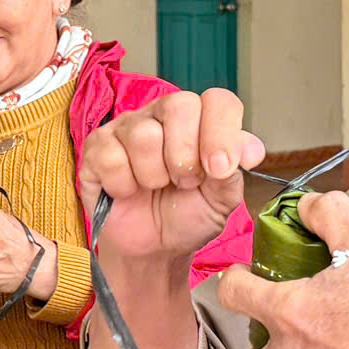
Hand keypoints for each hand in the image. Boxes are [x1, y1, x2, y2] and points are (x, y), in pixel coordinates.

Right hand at [78, 90, 264, 267]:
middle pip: (179, 106)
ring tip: (155, 188)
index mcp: (200, 121)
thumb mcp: (221, 200)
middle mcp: (163, 115)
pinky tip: (128, 192)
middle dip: (185, 156)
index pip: (218, 101)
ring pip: (143, 134)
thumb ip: (235, 172)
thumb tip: (252, 150)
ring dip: (154, 175)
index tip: (219, 169)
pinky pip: (111, 157)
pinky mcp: (97, 148)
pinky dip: (123, 185)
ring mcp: (127, 128)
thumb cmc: (187, 216)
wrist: (153, 248)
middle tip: (184, 183)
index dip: (221, 132)